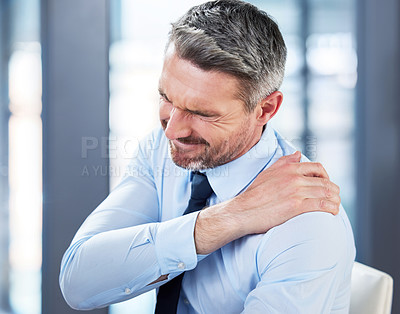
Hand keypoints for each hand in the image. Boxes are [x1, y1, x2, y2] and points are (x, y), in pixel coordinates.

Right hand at [194, 151, 339, 254]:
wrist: (242, 211)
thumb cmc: (253, 194)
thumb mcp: (268, 173)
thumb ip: (284, 162)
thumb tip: (298, 154)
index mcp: (289, 168)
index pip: (317, 168)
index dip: (326, 176)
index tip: (326, 184)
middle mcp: (294, 178)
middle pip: (325, 181)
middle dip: (334, 190)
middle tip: (335, 198)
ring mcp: (296, 191)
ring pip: (326, 193)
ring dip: (336, 200)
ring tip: (336, 206)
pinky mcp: (296, 206)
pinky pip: (321, 205)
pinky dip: (331, 209)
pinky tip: (333, 213)